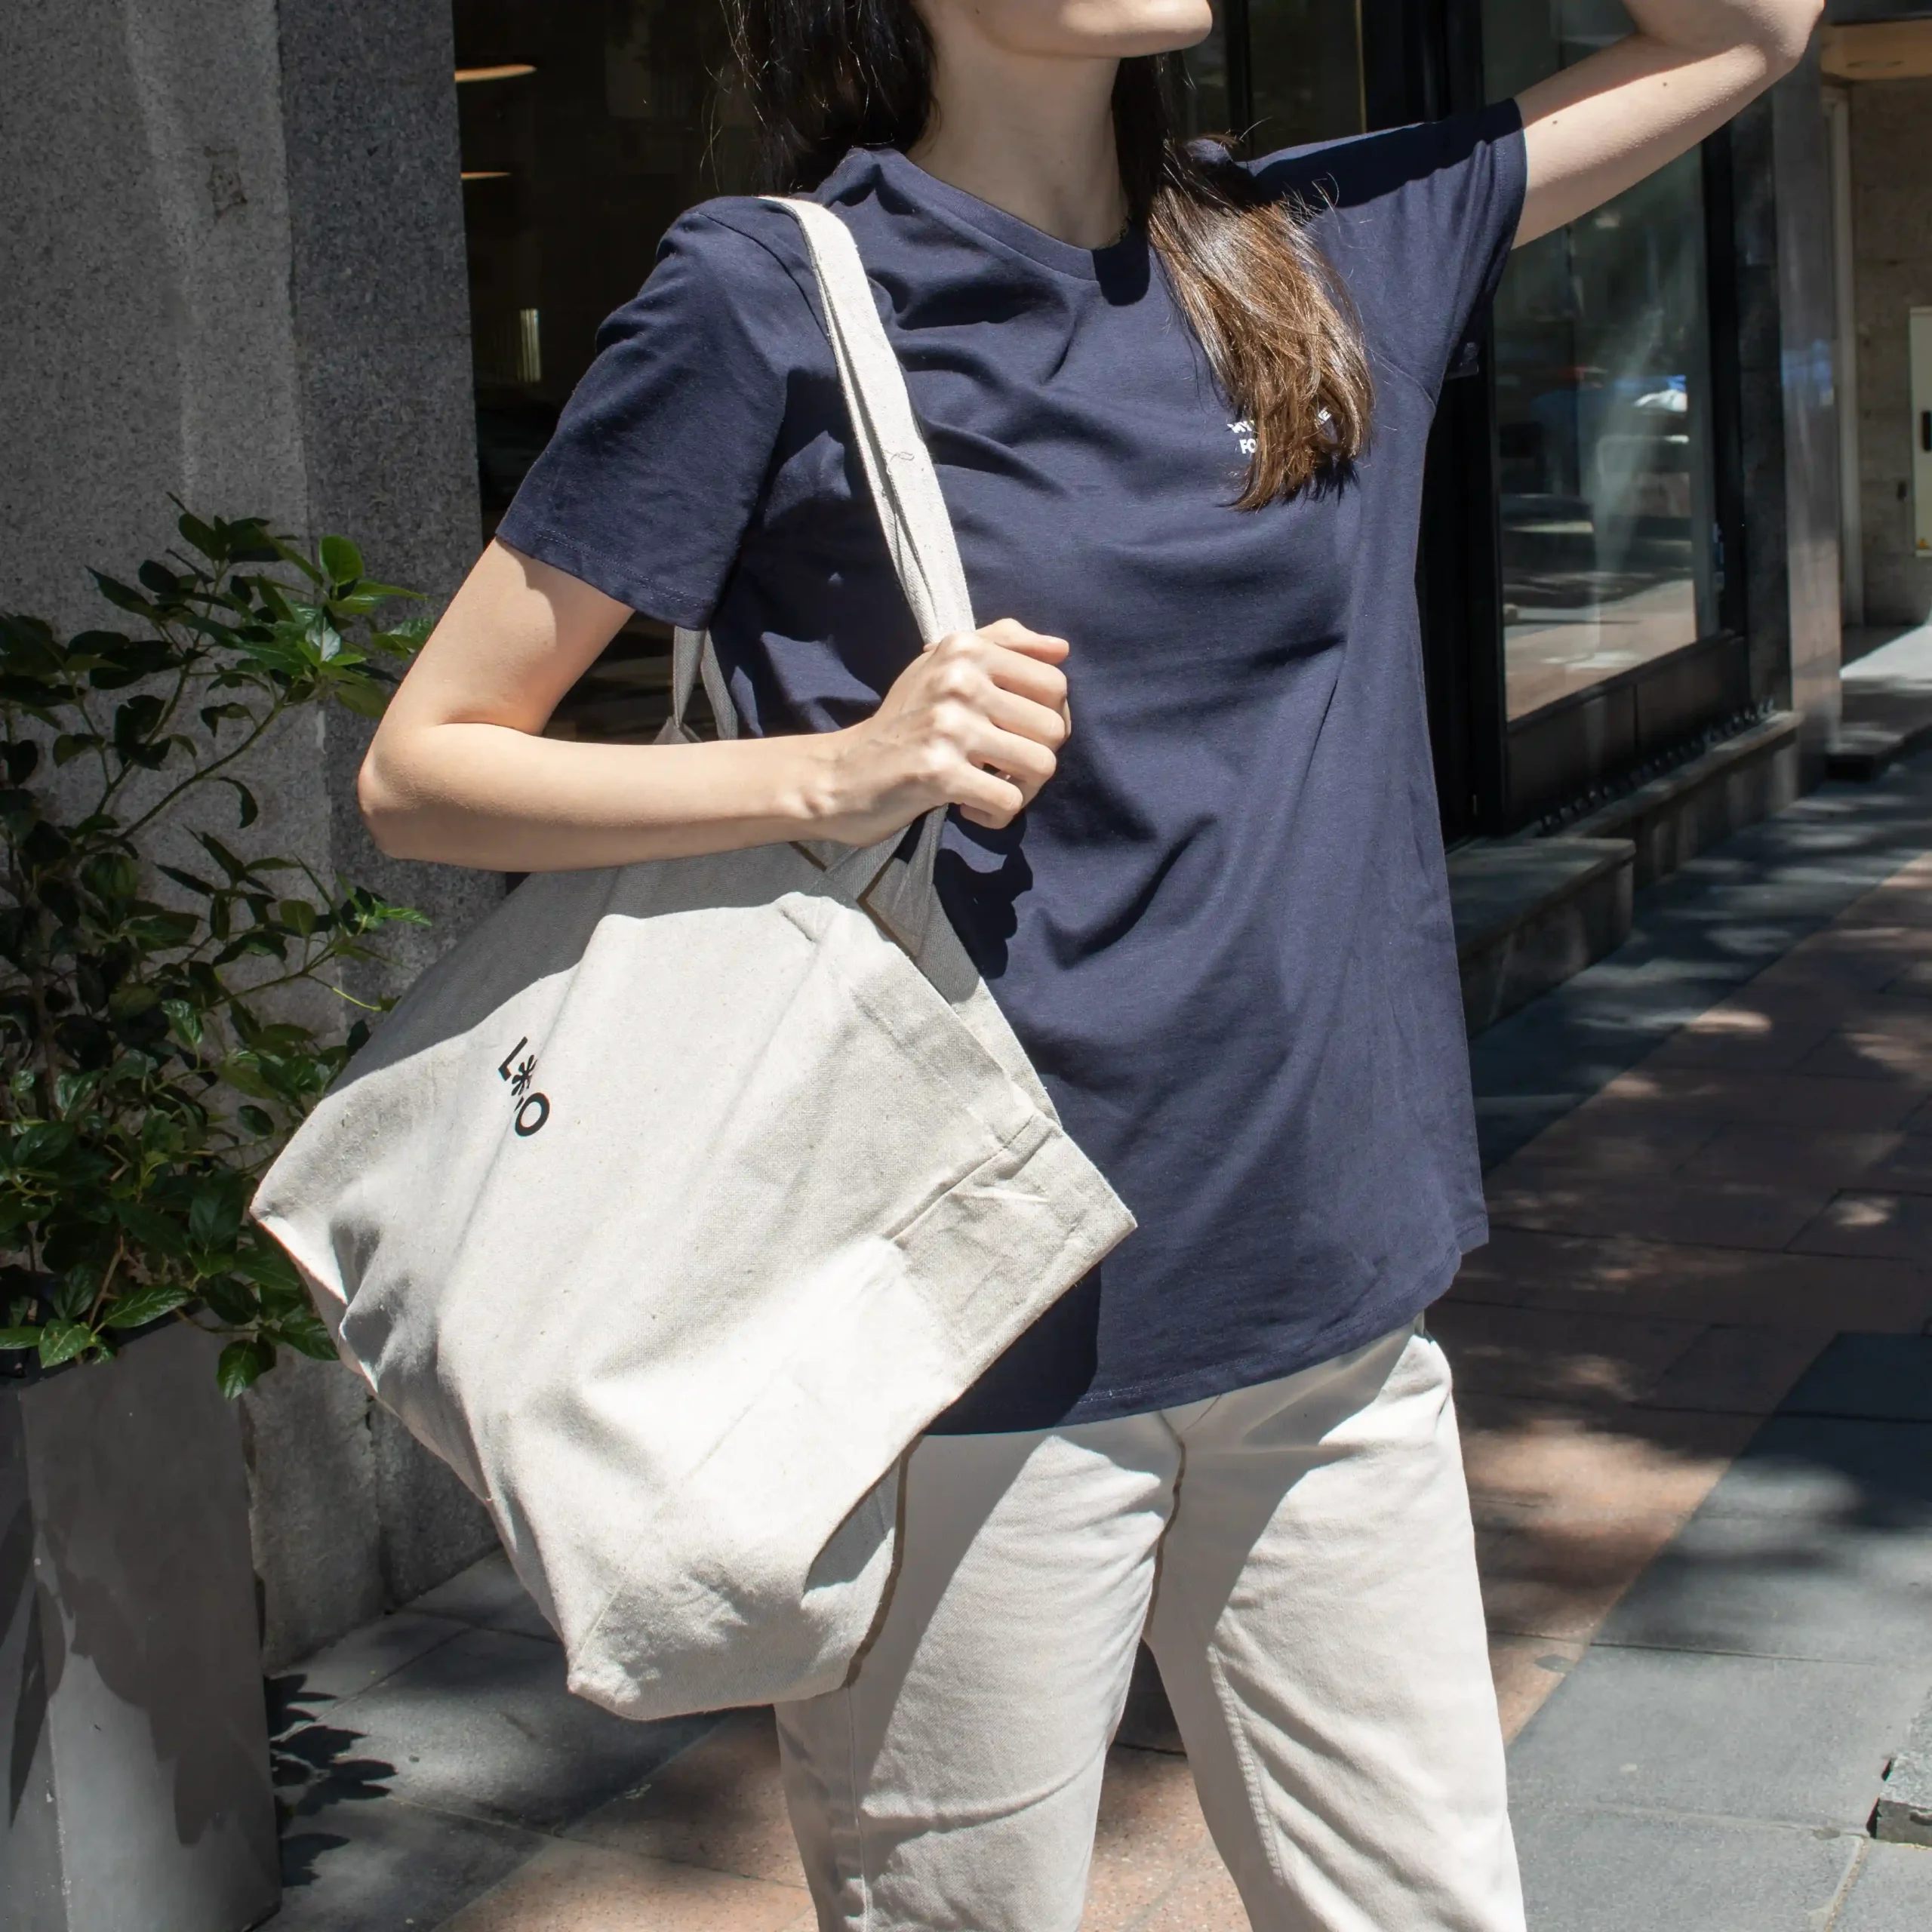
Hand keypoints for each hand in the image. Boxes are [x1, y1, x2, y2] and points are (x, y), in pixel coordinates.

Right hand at [810, 620, 1070, 843]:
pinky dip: (995, 815)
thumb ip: (1000, 646)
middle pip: (1054, 728)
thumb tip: (1061, 649)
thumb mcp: (941, 667)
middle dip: (1037, 759)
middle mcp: (958, 679)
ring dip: (1021, 790)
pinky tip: (968, 808)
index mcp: (964, 649)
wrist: (841, 775)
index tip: (1014, 737)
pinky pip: (1009, 800)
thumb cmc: (901, 723)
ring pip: (1041, 765)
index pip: (1055, 684)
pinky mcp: (938, 772)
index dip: (1047, 720)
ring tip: (988, 789)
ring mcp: (948, 725)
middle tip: (1001, 770)